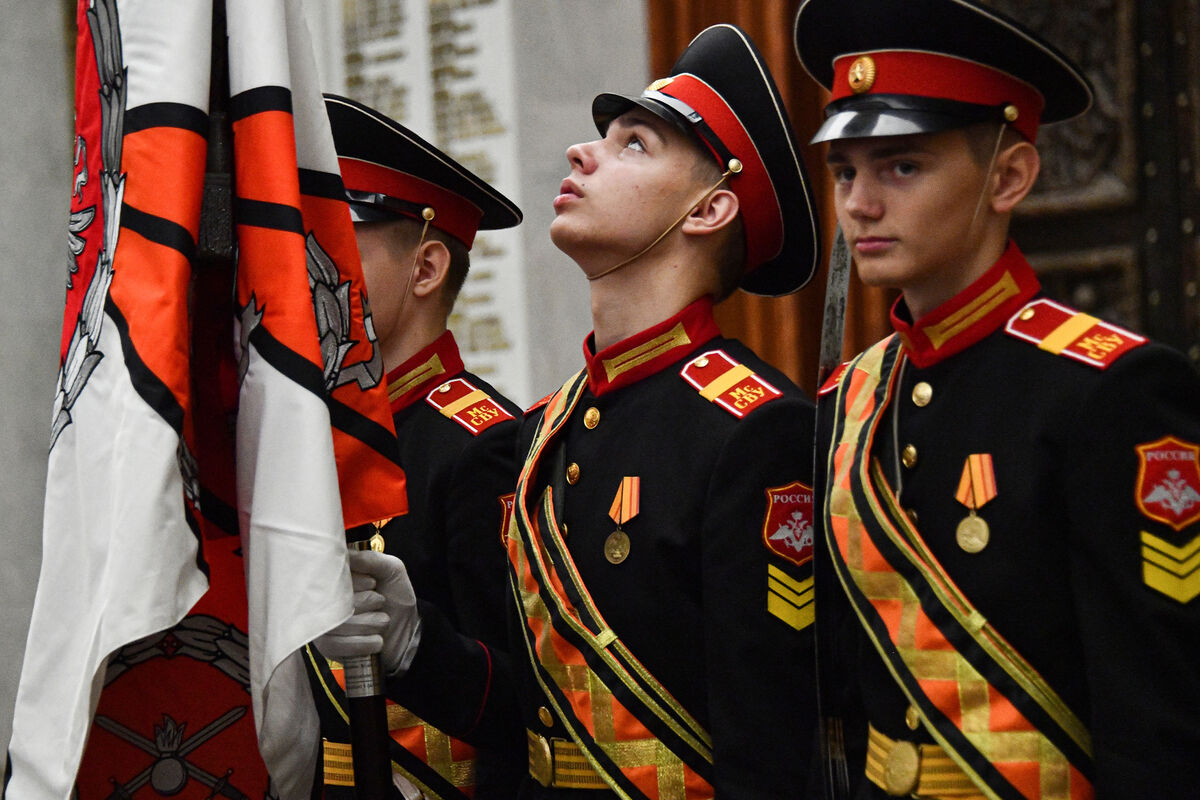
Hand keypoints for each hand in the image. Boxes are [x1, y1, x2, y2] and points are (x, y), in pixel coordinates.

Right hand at [315, 550, 420, 676]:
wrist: (408, 630)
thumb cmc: (396, 597)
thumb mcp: (391, 570)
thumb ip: (370, 559)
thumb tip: (345, 553)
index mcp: (336, 579)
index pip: (330, 576)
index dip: (353, 582)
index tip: (372, 583)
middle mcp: (325, 600)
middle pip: (332, 602)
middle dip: (365, 603)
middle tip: (381, 602)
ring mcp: (324, 624)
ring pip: (335, 626)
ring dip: (368, 624)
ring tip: (383, 621)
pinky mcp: (328, 647)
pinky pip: (335, 646)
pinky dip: (363, 643)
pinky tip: (376, 639)